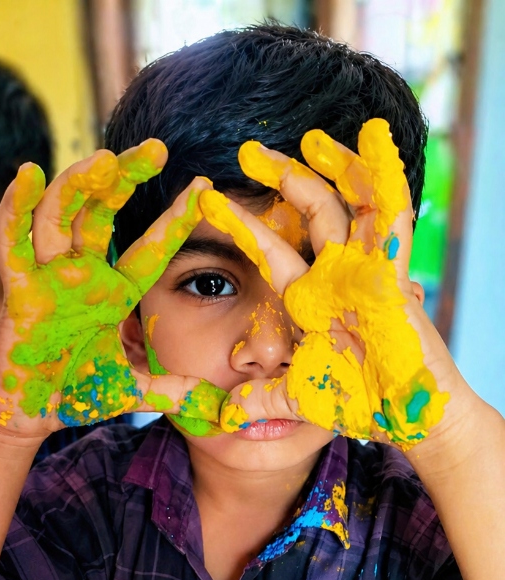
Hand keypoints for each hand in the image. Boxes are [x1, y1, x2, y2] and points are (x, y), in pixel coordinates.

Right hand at [0, 144, 223, 439]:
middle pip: (103, 213)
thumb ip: (173, 390)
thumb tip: (216, 403)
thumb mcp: (135, 391)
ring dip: (80, 184)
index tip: (203, 186)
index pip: (149, 249)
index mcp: (114, 293)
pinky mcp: (17, 291)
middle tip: (156, 147)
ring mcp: (49, 279)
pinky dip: (16, 207)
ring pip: (62, 216)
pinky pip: (12, 241)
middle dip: (126, 177)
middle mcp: (83, 276)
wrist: (32, 417)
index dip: (174, 218)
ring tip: (105, 160)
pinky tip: (28, 174)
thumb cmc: (79, 395)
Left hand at [199, 119, 458, 450]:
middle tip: (247, 150)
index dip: (241, 224)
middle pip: (310, 211)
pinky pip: (390, 217)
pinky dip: (385, 177)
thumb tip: (224, 416)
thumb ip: (259, 399)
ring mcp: (366, 270)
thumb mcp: (294, 396)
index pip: (270, 250)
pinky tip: (373, 140)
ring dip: (333, 167)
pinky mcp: (392, 273)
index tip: (206, 200)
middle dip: (283, 177)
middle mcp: (336, 276)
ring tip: (309, 136)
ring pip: (350, 203)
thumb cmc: (354, 404)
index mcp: (309, 298)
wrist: (399, 418)